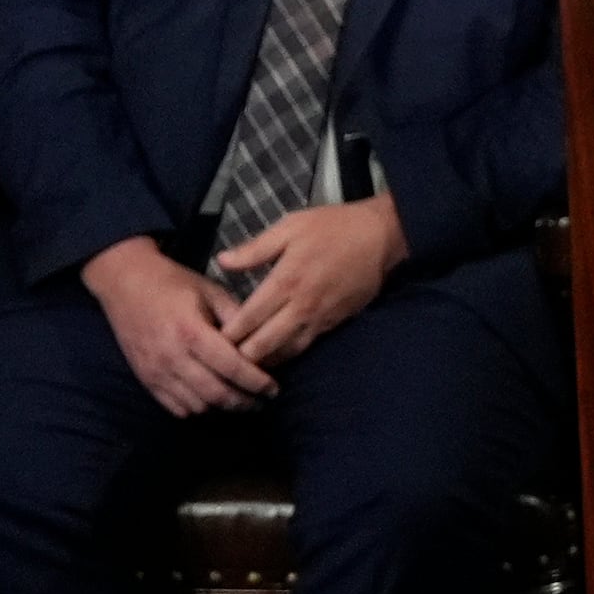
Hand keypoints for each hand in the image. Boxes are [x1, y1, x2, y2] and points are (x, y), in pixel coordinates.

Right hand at [83, 236, 272, 416]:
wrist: (124, 282)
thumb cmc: (173, 284)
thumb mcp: (212, 292)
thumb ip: (238, 318)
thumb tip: (264, 344)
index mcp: (191, 332)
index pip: (232, 368)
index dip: (257, 383)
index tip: (274, 389)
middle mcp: (171, 356)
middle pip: (216, 394)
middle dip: (245, 402)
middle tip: (263, 401)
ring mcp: (155, 370)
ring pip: (197, 406)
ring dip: (223, 408)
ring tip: (242, 401)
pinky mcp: (144, 378)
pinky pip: (175, 407)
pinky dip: (197, 409)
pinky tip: (213, 401)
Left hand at [215, 192, 406, 367]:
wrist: (382, 236)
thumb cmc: (333, 227)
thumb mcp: (289, 227)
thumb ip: (254, 248)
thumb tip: (222, 262)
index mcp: (285, 281)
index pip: (249, 317)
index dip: (228, 334)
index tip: (212, 341)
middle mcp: (302, 305)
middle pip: (265, 343)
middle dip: (242, 356)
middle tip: (224, 360)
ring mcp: (321, 317)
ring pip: (288, 351)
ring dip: (267, 360)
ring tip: (247, 366)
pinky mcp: (336, 321)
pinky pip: (308, 344)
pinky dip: (289, 353)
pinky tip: (277, 355)